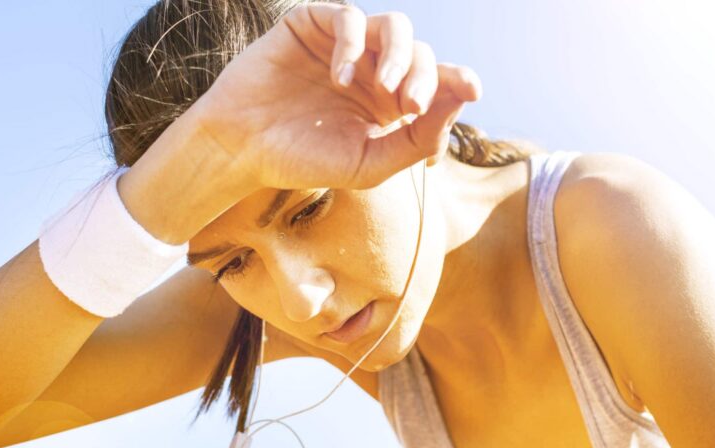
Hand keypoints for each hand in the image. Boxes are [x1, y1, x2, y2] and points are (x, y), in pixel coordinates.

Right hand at [195, 2, 481, 195]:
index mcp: (389, 104)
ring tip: (385, 89)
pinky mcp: (313, 25)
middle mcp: (371, 70)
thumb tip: (463, 98)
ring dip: (399, 54)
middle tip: (410, 105)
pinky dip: (352, 43)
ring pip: (395, 27)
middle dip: (425, 77)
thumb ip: (416, 139)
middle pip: (421, 54)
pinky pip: (349, 17)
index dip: (458, 80)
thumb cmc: (302, 160)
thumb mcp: (369, 163)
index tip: (474, 89)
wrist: (241, 148)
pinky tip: (339, 77)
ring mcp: (344, 46)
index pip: (436, 83)